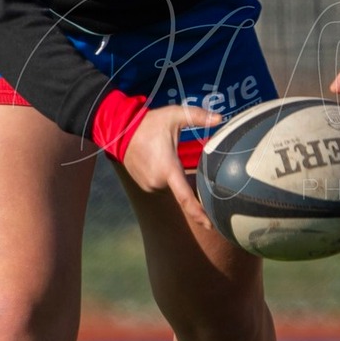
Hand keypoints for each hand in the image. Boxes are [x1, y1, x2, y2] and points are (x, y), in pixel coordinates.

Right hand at [119, 105, 220, 230]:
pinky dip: (166, 177)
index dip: (199, 214)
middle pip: (183, 187)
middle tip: (187, 159)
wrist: (119, 130)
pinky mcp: (144, 185)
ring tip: (168, 154)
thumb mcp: (174, 115)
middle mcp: (158, 182)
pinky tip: (162, 160)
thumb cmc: (149, 123)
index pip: (186, 198)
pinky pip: (162, 184)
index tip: (210, 225)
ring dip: (175, 176)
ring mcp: (149, 186)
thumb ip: (198, 116)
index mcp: (168, 169)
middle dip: (189, 179)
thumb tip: (220, 118)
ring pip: (172, 186)